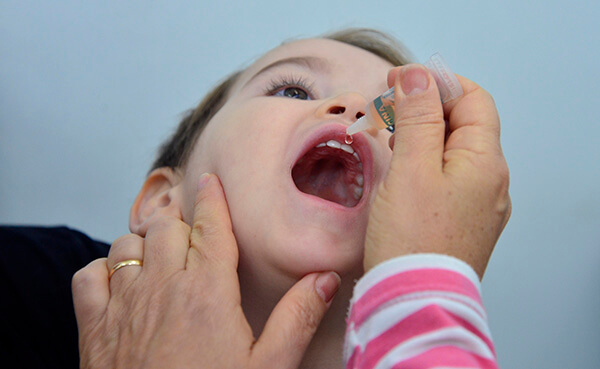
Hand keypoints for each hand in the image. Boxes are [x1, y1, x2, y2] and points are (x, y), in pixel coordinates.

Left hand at [72, 173, 340, 368]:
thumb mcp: (269, 367)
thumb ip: (298, 318)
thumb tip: (325, 277)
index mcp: (208, 291)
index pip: (211, 227)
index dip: (212, 198)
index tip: (211, 180)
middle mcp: (163, 287)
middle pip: (168, 227)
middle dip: (182, 224)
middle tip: (193, 237)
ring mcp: (124, 305)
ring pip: (128, 244)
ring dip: (145, 245)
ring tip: (161, 260)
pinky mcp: (94, 327)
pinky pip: (88, 275)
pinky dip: (103, 271)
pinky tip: (120, 284)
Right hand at [364, 64, 510, 276]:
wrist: (415, 301)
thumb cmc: (412, 239)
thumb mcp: (412, 168)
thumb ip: (418, 117)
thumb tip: (418, 76)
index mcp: (485, 162)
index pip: (473, 100)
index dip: (439, 82)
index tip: (400, 81)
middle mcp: (490, 181)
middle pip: (464, 125)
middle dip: (426, 108)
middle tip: (387, 108)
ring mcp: (479, 204)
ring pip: (454, 153)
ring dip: (423, 135)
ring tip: (390, 137)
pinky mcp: (461, 222)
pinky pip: (449, 179)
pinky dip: (426, 163)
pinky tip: (402, 170)